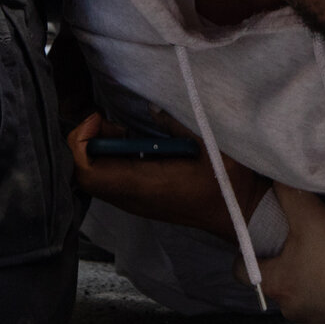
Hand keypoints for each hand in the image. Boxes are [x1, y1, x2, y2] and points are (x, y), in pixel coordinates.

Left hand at [66, 113, 265, 237]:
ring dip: (98, 150)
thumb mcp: (213, 145)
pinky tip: (131, 142)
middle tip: (107, 122)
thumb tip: (152, 108)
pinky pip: (111, 181)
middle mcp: (135, 199)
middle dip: (86, 143)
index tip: (97, 118)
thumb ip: (178, 125)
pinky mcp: (143, 200)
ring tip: (120, 130)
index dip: (81, 143)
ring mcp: (137, 203)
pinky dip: (110, 159)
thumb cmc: (231, 183)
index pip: (89, 173)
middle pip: (85, 175)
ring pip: (96, 179)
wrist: (244, 215)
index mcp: (146, 185)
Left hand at [247, 176, 324, 323]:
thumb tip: (271, 176)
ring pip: (304, 303)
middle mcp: (294, 311)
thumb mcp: (309, 211)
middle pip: (278, 288)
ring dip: (310, 288)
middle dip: (285, 270)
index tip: (259, 246)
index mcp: (280, 284)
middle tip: (299, 248)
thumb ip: (285, 192)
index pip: (242, 273)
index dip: (248, 256)